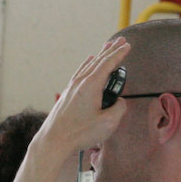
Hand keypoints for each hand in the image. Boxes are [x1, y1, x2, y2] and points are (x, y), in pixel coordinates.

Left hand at [38, 37, 130, 151]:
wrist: (53, 140)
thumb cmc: (79, 133)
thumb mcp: (108, 123)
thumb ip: (119, 108)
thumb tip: (118, 102)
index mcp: (91, 85)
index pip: (108, 64)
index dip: (119, 54)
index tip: (127, 46)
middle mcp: (80, 82)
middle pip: (98, 61)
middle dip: (110, 50)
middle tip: (121, 40)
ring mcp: (71, 87)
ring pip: (88, 65)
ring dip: (99, 55)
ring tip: (106, 47)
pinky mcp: (67, 94)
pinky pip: (80, 72)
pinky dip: (87, 64)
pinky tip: (88, 63)